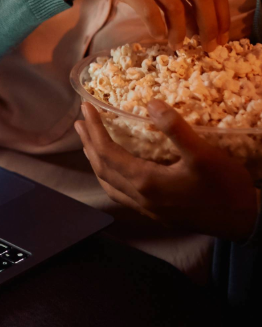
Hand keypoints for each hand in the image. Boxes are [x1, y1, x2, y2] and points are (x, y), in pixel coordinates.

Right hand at [50, 0, 229, 48]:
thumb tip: (202, 21)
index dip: (222, 14)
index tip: (222, 36)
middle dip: (210, 27)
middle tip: (208, 47)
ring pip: (176, 6)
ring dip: (180, 32)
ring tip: (176, 44)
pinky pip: (149, 10)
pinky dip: (157, 28)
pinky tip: (157, 35)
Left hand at [75, 100, 258, 240]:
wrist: (245, 222)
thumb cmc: (226, 188)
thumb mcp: (204, 154)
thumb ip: (176, 129)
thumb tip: (151, 103)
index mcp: (145, 182)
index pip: (107, 152)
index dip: (94, 129)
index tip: (85, 108)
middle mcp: (140, 197)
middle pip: (102, 167)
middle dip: (89, 143)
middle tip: (80, 121)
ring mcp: (147, 208)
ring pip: (109, 183)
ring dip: (96, 161)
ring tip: (90, 143)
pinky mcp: (157, 213)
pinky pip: (120, 193)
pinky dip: (109, 176)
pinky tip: (116, 170)